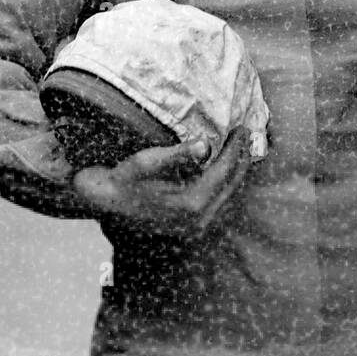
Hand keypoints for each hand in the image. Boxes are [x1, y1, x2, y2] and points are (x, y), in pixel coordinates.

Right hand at [72, 128, 250, 240]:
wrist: (107, 203)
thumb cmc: (127, 178)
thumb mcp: (151, 161)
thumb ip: (180, 154)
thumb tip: (205, 145)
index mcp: (192, 203)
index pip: (224, 171)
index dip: (236, 148)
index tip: (242, 129)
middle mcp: (199, 219)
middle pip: (232, 185)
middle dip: (242, 160)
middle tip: (248, 136)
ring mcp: (197, 226)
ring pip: (228, 196)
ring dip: (236, 173)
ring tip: (242, 150)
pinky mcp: (192, 226)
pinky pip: (219, 203)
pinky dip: (226, 184)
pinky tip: (225, 170)